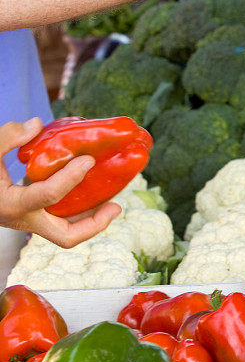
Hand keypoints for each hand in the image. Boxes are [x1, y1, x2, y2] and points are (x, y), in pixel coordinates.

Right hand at [0, 119, 120, 247]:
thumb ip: (6, 137)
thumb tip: (36, 124)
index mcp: (12, 205)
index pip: (48, 196)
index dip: (71, 178)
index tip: (88, 160)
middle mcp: (24, 220)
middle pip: (66, 237)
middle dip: (95, 224)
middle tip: (117, 206)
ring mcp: (30, 222)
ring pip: (67, 232)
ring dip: (92, 219)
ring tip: (114, 200)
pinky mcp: (34, 217)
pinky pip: (62, 220)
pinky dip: (80, 210)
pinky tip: (93, 190)